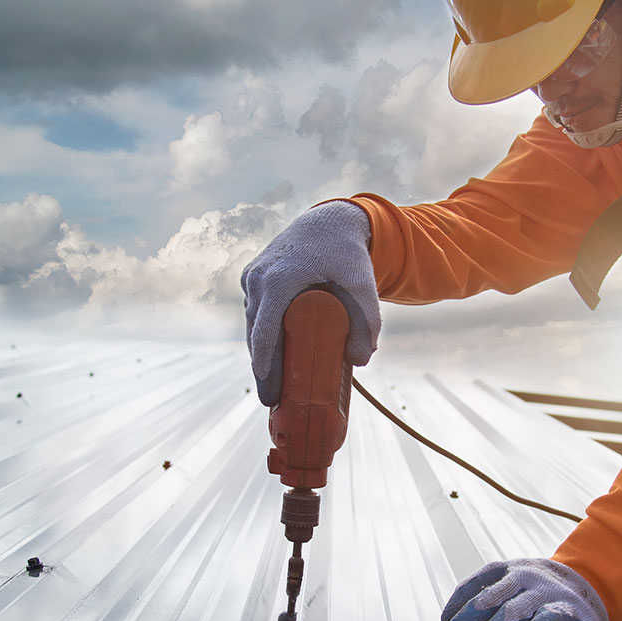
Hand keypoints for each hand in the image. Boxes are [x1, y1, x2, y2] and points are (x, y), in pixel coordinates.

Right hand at [240, 201, 380, 405]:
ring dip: (259, 353)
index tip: (268, 390)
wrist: (329, 220)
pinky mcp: (253, 277)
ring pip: (253, 324)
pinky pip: (254, 312)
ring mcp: (253, 277)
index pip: (265, 330)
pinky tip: (266, 359)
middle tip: (272, 400)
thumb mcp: (363, 284)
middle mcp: (259, 278)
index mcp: (279, 280)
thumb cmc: (346, 252)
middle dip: (262, 368)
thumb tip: (362, 361)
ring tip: (271, 386)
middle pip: (256, 333)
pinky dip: (259, 335)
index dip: (264, 364)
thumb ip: (368, 320)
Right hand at [438, 558, 612, 620]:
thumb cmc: (574, 620)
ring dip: (465, 620)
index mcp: (562, 610)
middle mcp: (539, 589)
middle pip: (511, 612)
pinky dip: (459, 599)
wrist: (570, 580)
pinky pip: (476, 581)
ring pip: (487, 596)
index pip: (551, 619)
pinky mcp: (500, 568)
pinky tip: (446, 619)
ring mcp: (517, 575)